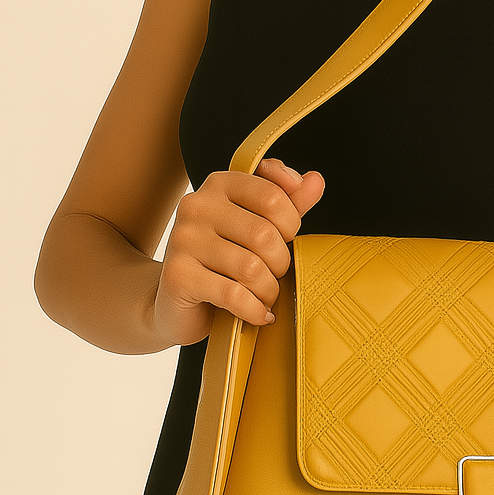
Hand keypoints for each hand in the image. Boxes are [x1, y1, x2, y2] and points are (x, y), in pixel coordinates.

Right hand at [153, 158, 324, 345]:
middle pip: (264, 234)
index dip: (291, 224)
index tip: (285, 239)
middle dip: (280, 263)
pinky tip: (257, 313)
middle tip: (274, 274)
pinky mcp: (177, 275)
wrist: (178, 301)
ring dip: (268, 290)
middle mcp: (196, 205)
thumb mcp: (260, 224)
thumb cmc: (226, 258)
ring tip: (265, 296)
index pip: (273, 196)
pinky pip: (233, 295)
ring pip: (250, 268)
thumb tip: (316, 180)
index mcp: (220, 184)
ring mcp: (182, 239)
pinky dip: (254, 310)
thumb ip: (289, 202)